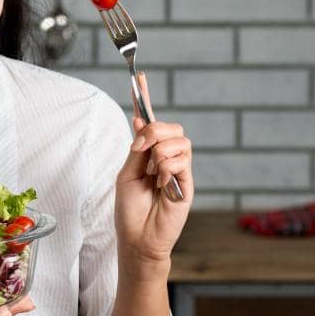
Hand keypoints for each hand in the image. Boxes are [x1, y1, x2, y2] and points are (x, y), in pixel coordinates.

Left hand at [114, 72, 193, 272]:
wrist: (138, 238)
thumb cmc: (130, 211)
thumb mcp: (126, 174)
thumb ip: (136, 149)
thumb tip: (140, 120)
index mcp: (147, 153)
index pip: (149, 121)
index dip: (145, 98)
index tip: (139, 77)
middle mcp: (165, 157)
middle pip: (170, 126)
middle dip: (154, 130)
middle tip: (140, 148)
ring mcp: (178, 169)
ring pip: (179, 140)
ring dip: (160, 152)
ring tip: (153, 174)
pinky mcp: (188, 182)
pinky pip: (181, 160)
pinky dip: (167, 168)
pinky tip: (161, 183)